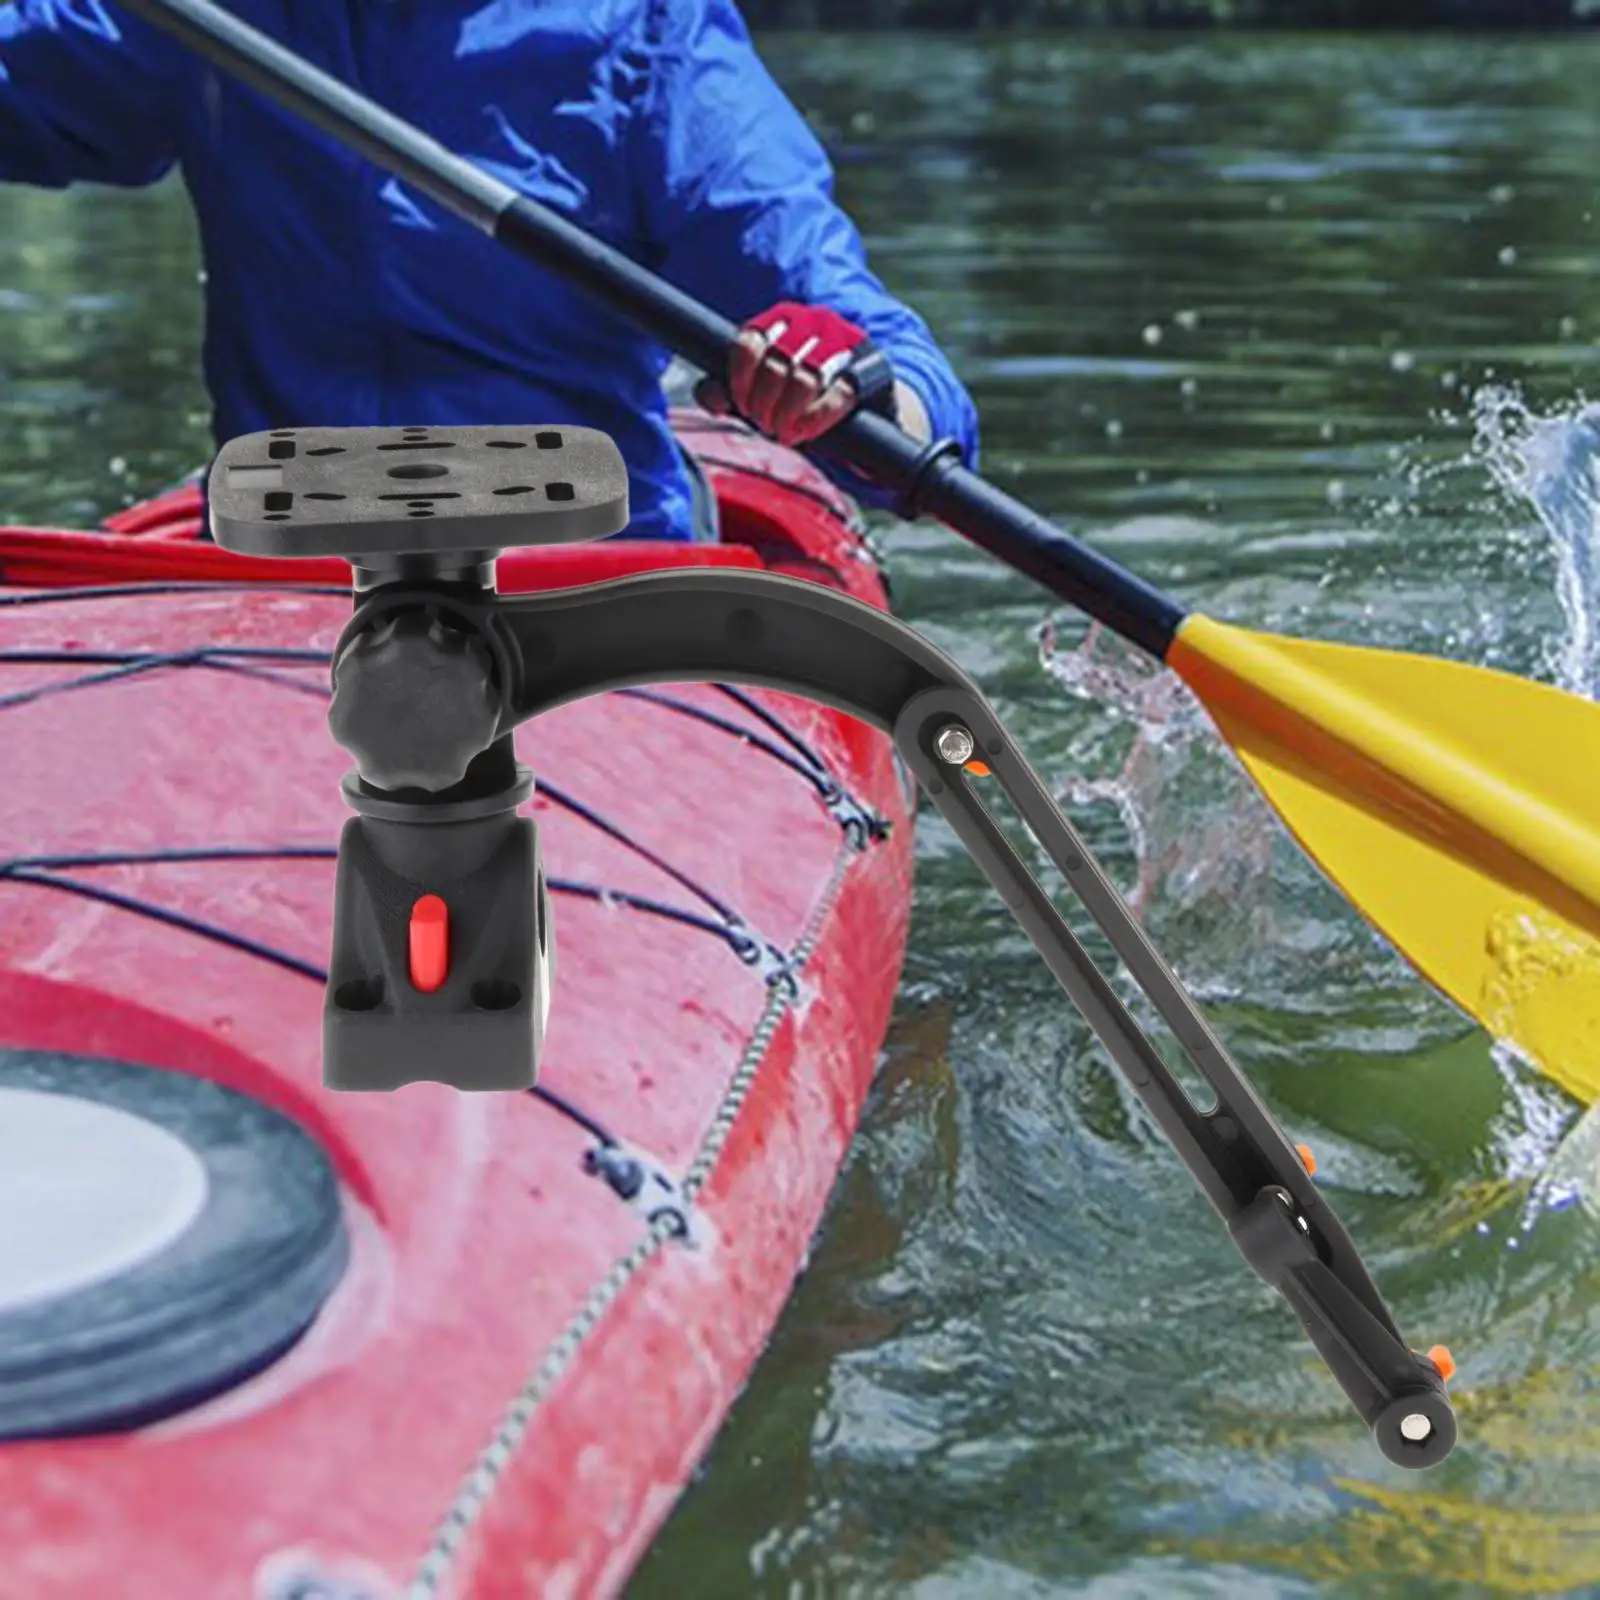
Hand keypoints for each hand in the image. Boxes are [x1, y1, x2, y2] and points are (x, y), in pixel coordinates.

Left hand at [698, 301, 898, 446]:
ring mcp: (845, 342)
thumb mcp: (765, 390)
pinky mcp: (870, 368)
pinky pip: (837, 395)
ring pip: (804, 379)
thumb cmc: (806, 396)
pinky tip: (805, 433)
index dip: (739, 379)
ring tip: (783, 432)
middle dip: (763, 403)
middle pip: (775, 364)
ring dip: (787, 414)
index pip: (749, 341)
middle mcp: (813, 322)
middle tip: (764, 424)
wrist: (865, 405)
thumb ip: (732, 390)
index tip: (743, 404)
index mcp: (783, 319)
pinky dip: (814, 420)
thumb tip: (711, 397)